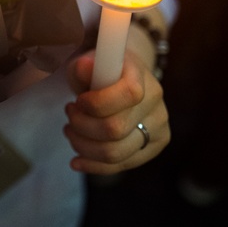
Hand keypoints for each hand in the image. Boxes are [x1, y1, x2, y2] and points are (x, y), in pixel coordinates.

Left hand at [63, 47, 169, 174]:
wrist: (124, 80)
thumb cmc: (102, 71)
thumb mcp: (89, 61)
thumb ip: (84, 66)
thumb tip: (84, 67)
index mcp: (143, 78)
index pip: (128, 95)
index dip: (96, 103)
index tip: (77, 101)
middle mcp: (156, 105)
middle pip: (116, 129)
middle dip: (82, 126)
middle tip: (69, 116)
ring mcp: (158, 129)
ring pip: (116, 153)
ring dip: (84, 146)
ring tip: (71, 131)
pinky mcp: (152, 148)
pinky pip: (120, 165)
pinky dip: (93, 165)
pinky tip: (77, 160)